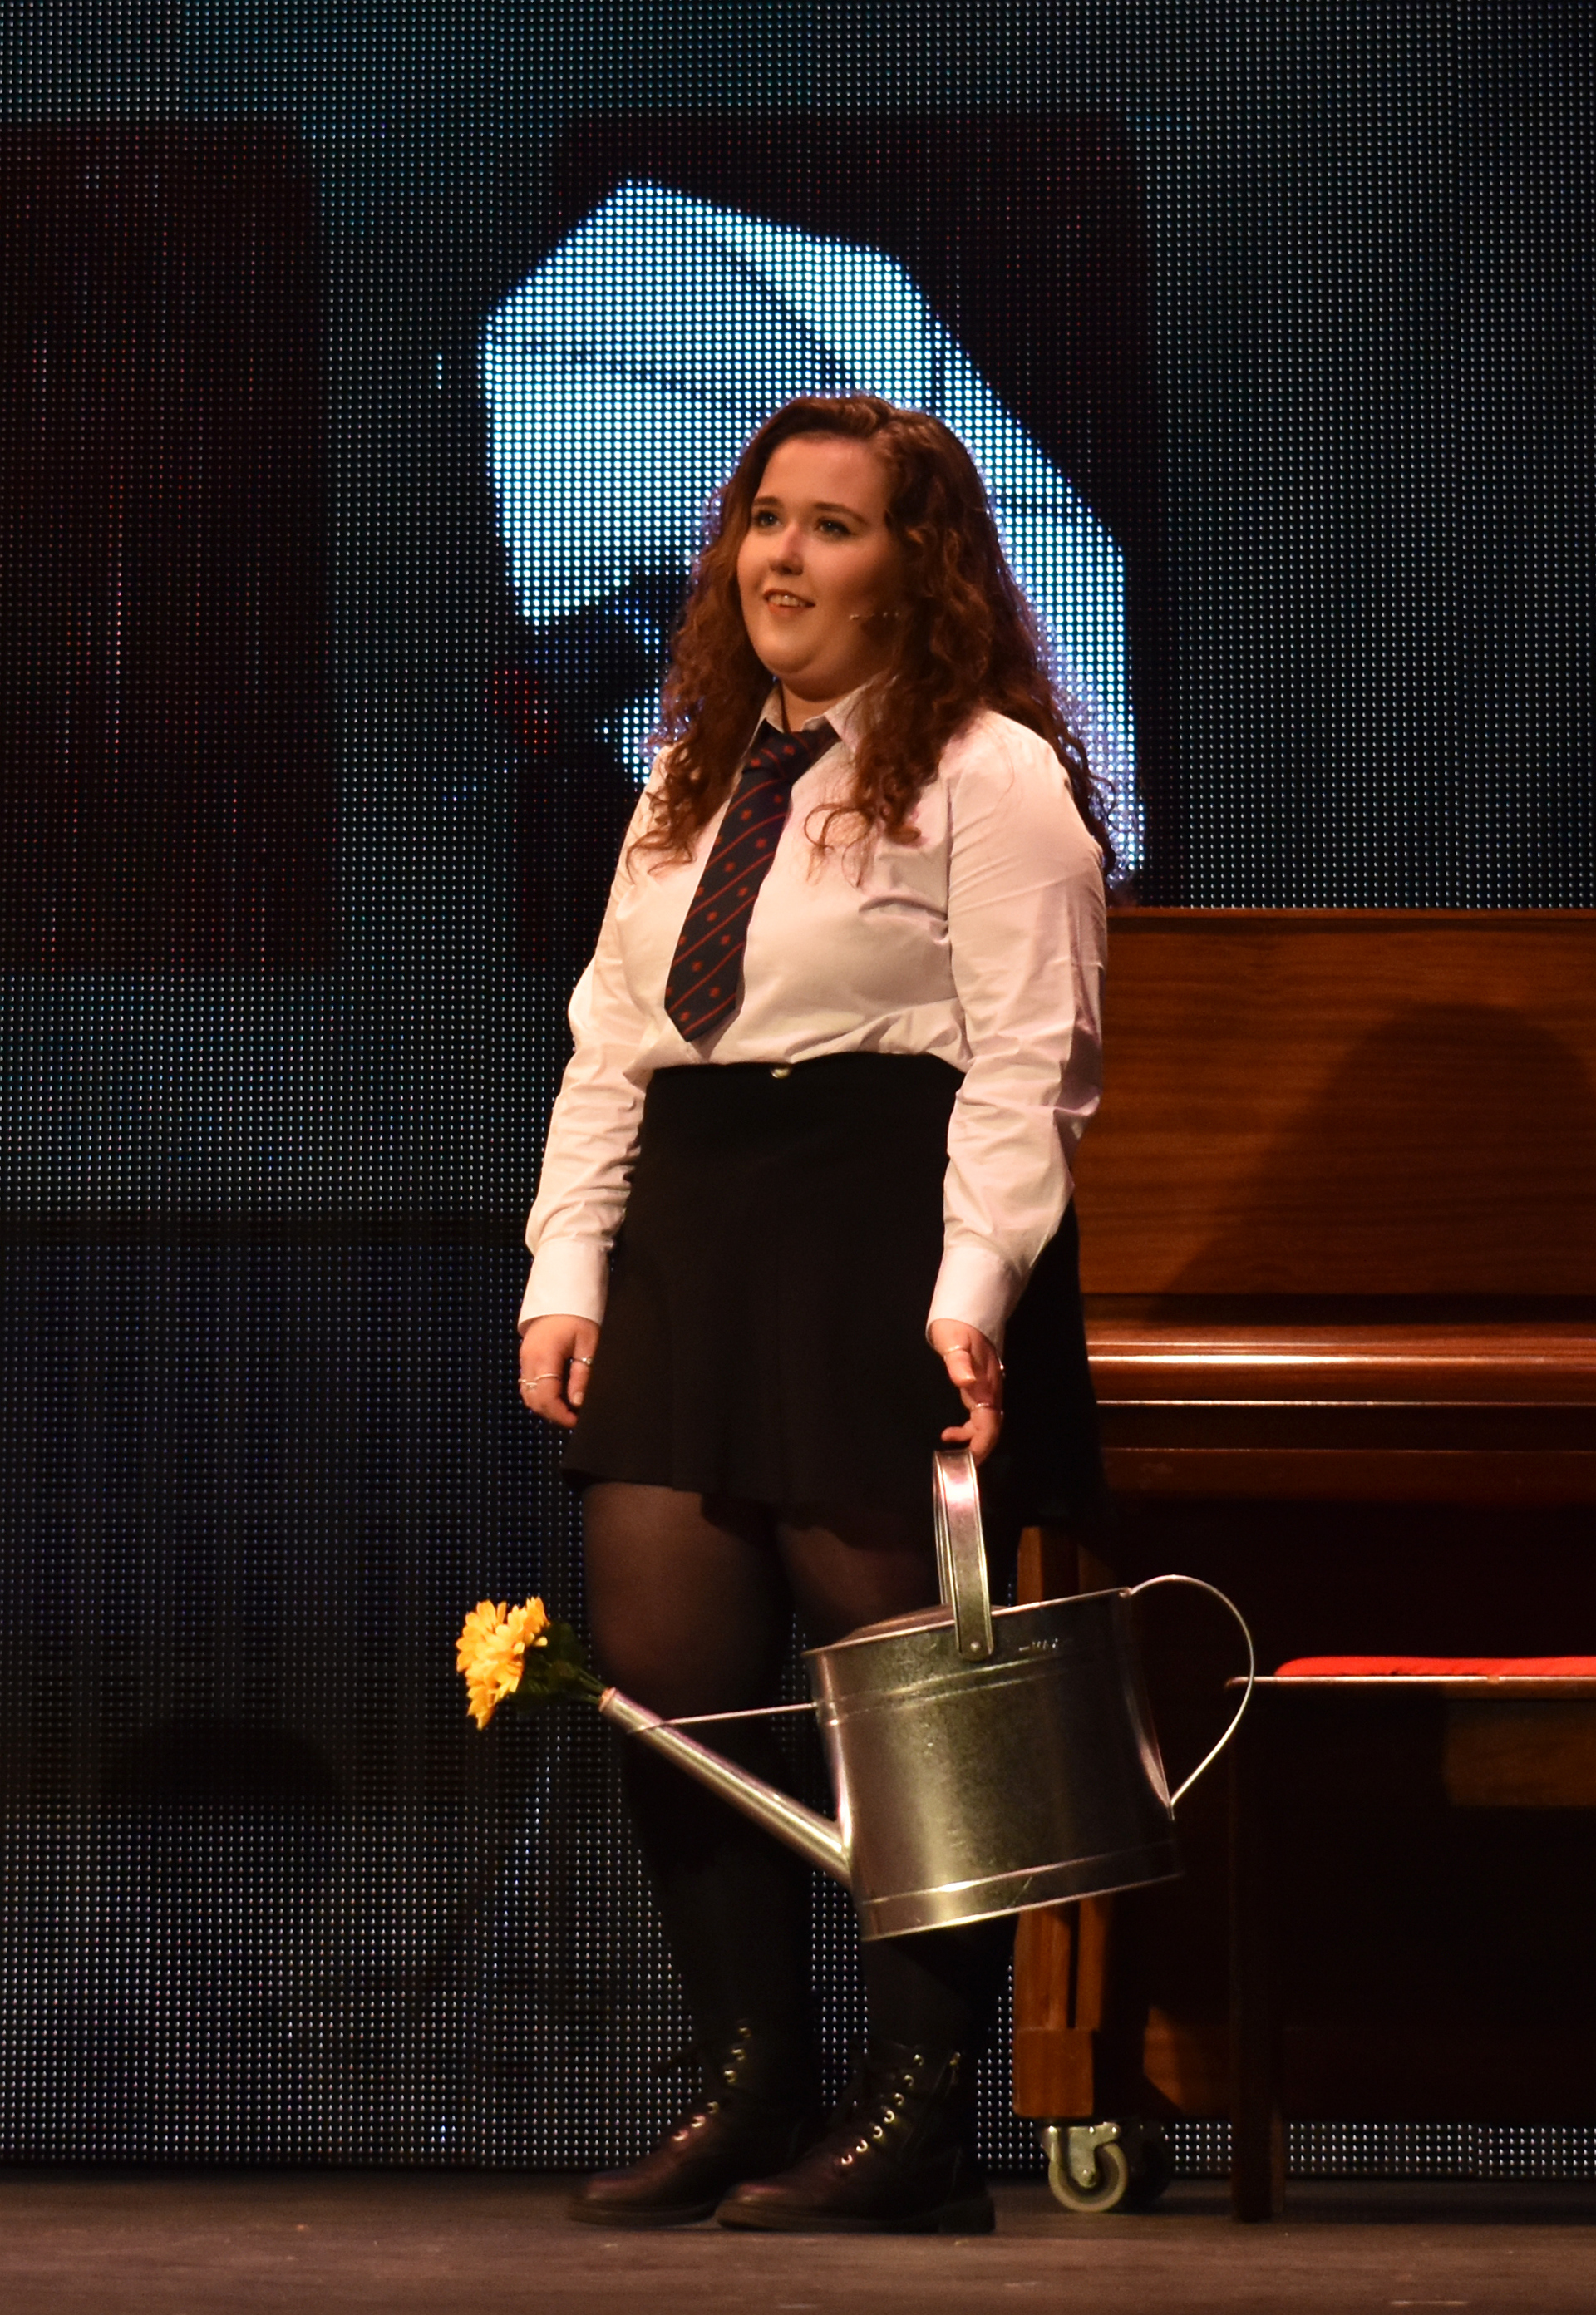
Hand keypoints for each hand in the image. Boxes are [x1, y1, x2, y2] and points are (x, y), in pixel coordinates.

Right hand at [519, 1314, 600, 1428]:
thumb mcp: (588, 1344)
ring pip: (528, 1394)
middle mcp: (529, 1360)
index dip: (560, 1414)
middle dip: (553, 1413)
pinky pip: (527, 1384)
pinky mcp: (525, 1356)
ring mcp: (524, 1358)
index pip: (546, 1397)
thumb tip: (577, 1402)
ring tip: (566, 1406)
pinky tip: (557, 1393)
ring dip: (545, 1405)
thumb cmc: (579, 1316)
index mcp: (544, 1357)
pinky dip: (540, 1394)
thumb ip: (582, 1375)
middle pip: (534, 1400)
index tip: (576, 1420)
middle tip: (573, 1416)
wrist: (563, 1293)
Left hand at [928, 1319, 1003, 1466]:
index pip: (989, 1422)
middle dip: (978, 1448)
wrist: (966, 1311)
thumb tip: (966, 1382)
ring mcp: (988, 1389)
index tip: (968, 1460)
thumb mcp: (954, 1342)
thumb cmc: (956, 1327)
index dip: (982, 1444)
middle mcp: (990, 1390)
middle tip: (957, 1462)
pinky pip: (981, 1415)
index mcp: (985, 1385)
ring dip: (973, 1439)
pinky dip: (968, 1428)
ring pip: (987, 1423)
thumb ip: (959, 1363)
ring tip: (949, 1444)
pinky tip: (951, 1430)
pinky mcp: (982, 1387)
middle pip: (991, 1427)